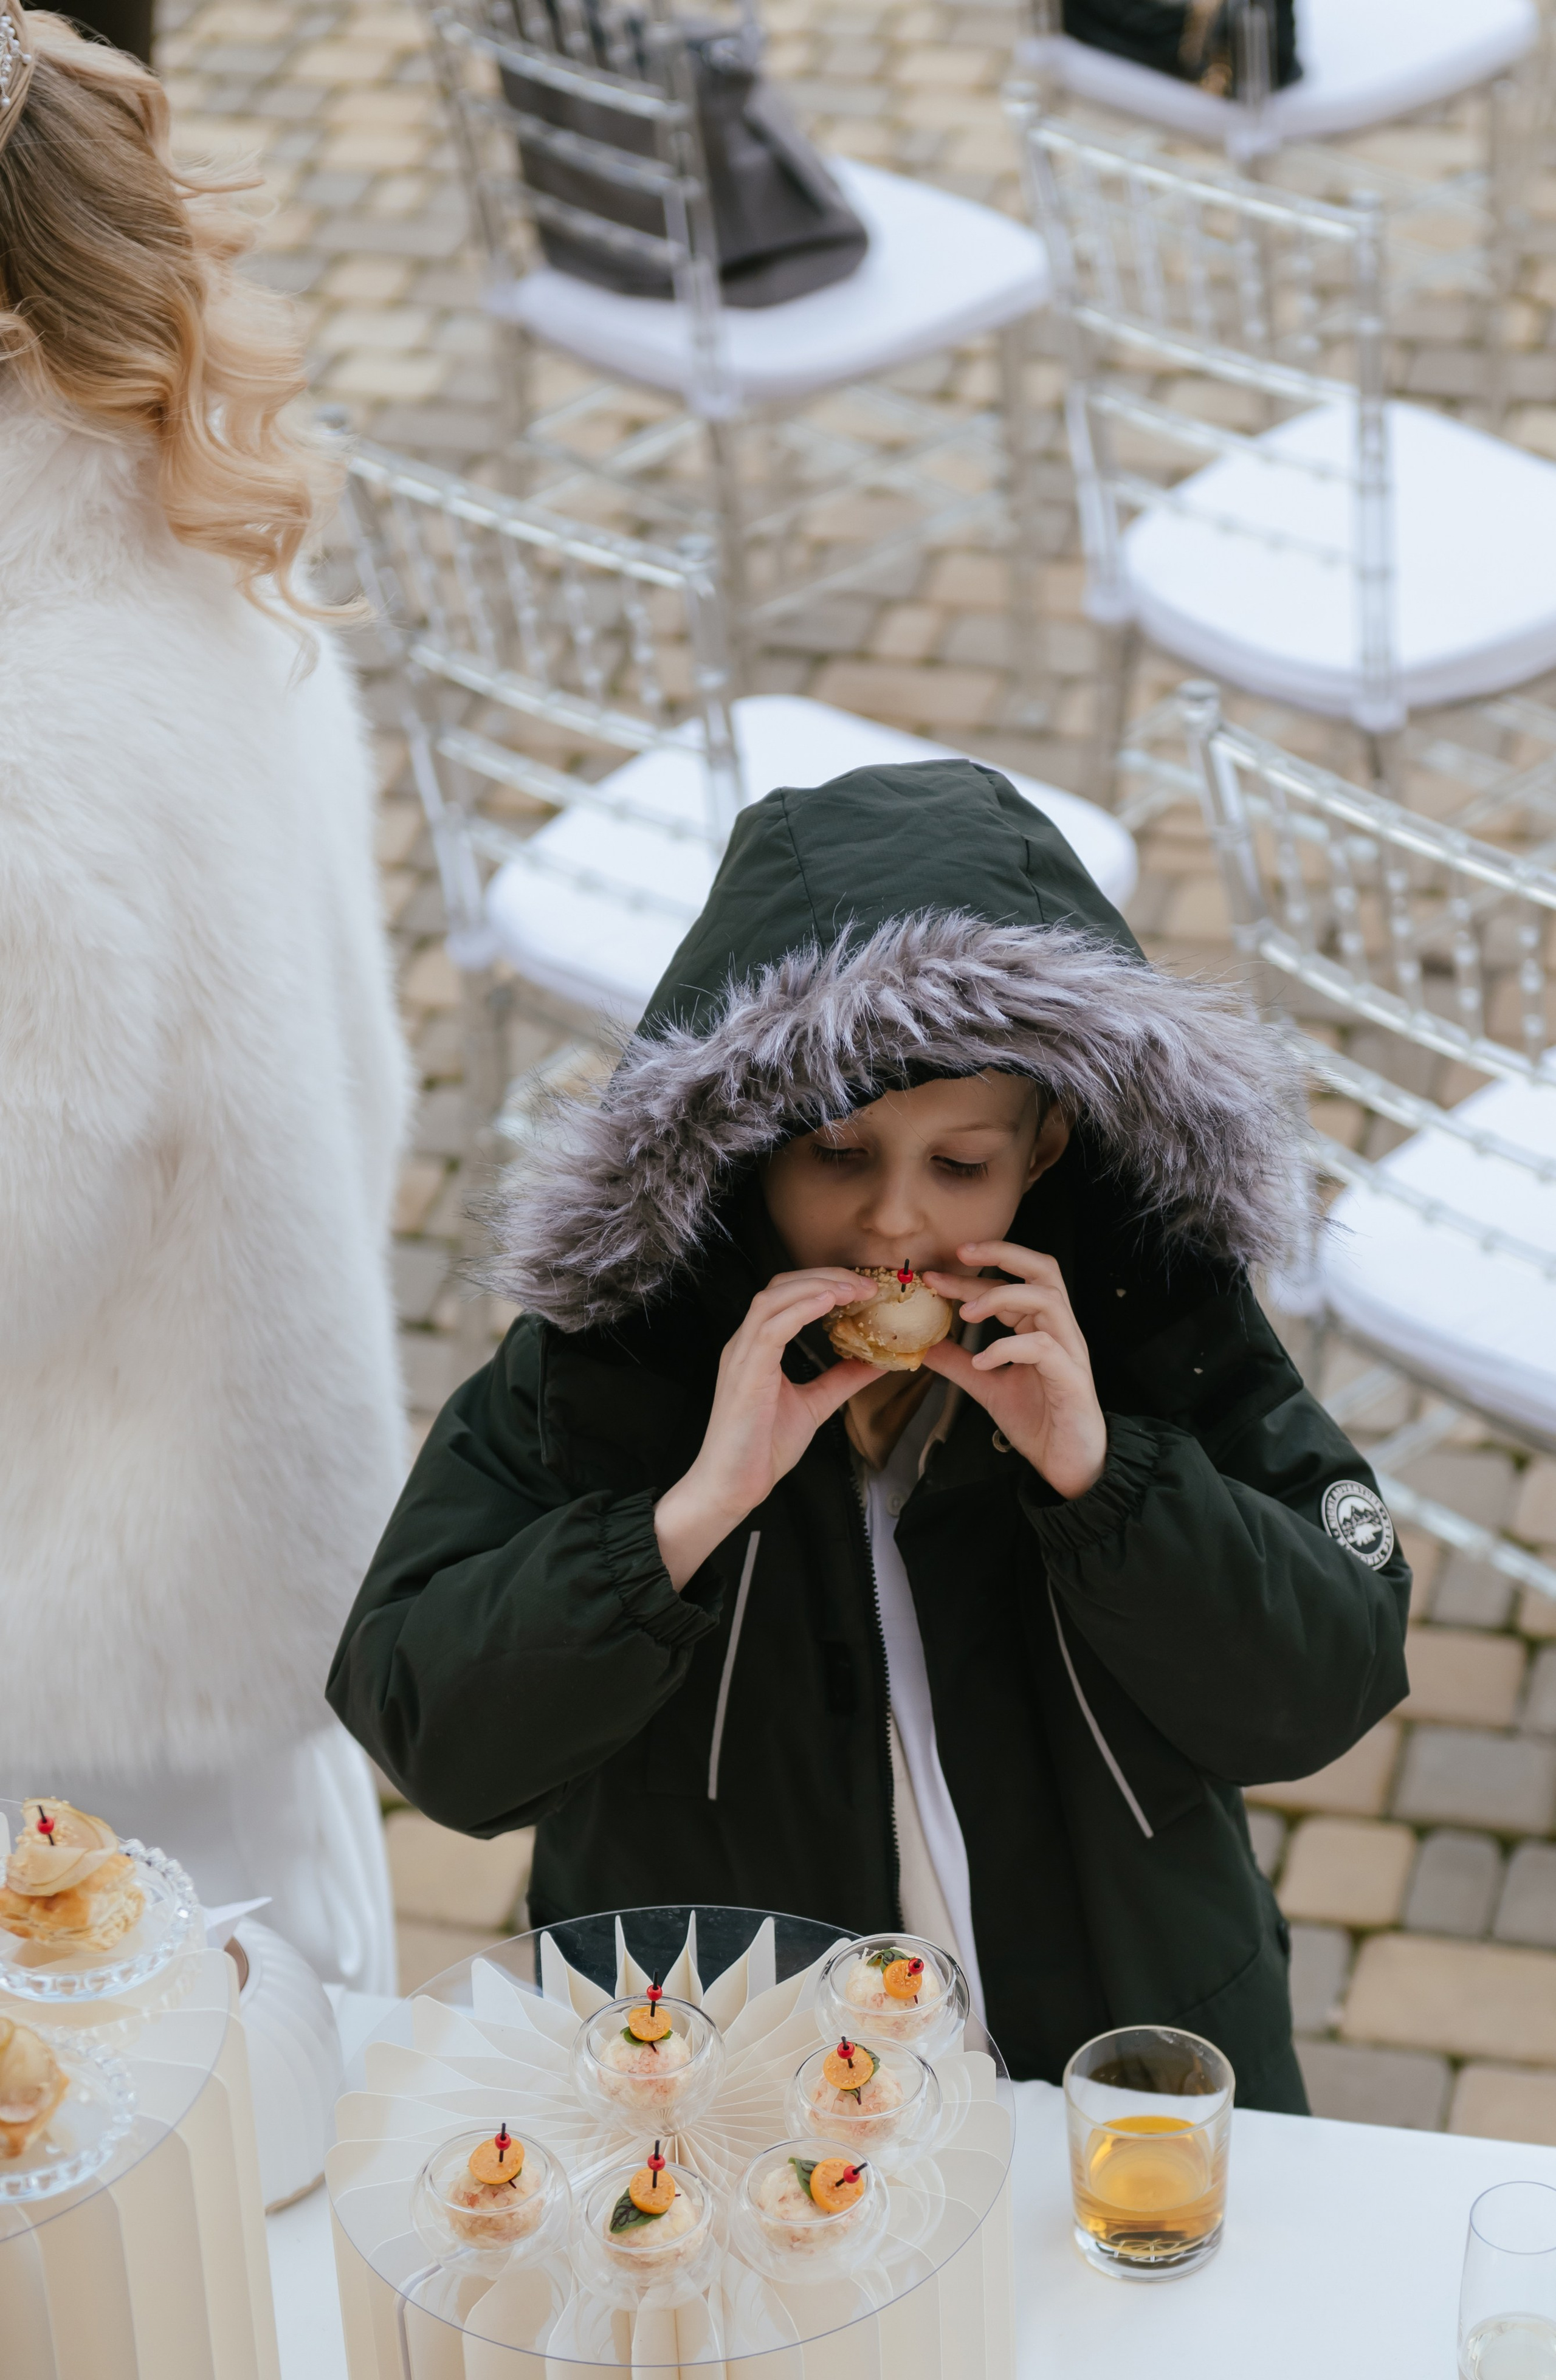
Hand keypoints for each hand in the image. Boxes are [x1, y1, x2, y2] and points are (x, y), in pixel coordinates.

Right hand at [654, 1271, 882, 1587]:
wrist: (732, 1485)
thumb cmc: (762, 1448)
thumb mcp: (815, 1403)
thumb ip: (842, 1379)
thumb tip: (877, 1362)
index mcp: (758, 1347)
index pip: (788, 1295)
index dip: (826, 1283)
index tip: (865, 1287)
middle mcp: (746, 1343)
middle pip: (782, 1286)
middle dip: (826, 1276)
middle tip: (868, 1282)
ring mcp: (742, 1355)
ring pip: (775, 1298)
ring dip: (818, 1287)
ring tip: (855, 1288)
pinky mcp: (745, 1373)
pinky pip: (771, 1328)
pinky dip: (801, 1309)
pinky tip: (830, 1302)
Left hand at [921, 1242, 1106, 1499]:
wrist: (1068, 1463)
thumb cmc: (1038, 1420)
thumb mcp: (987, 1386)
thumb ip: (959, 1363)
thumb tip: (924, 1345)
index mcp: (1041, 1327)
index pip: (1010, 1283)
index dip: (971, 1276)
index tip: (933, 1275)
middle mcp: (1059, 1330)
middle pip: (1042, 1270)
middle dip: (1002, 1254)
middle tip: (959, 1255)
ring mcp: (1070, 1350)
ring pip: (1047, 1299)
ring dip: (1003, 1297)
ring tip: (965, 1314)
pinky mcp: (1072, 1377)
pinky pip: (1044, 1347)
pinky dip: (1008, 1347)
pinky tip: (982, 1361)